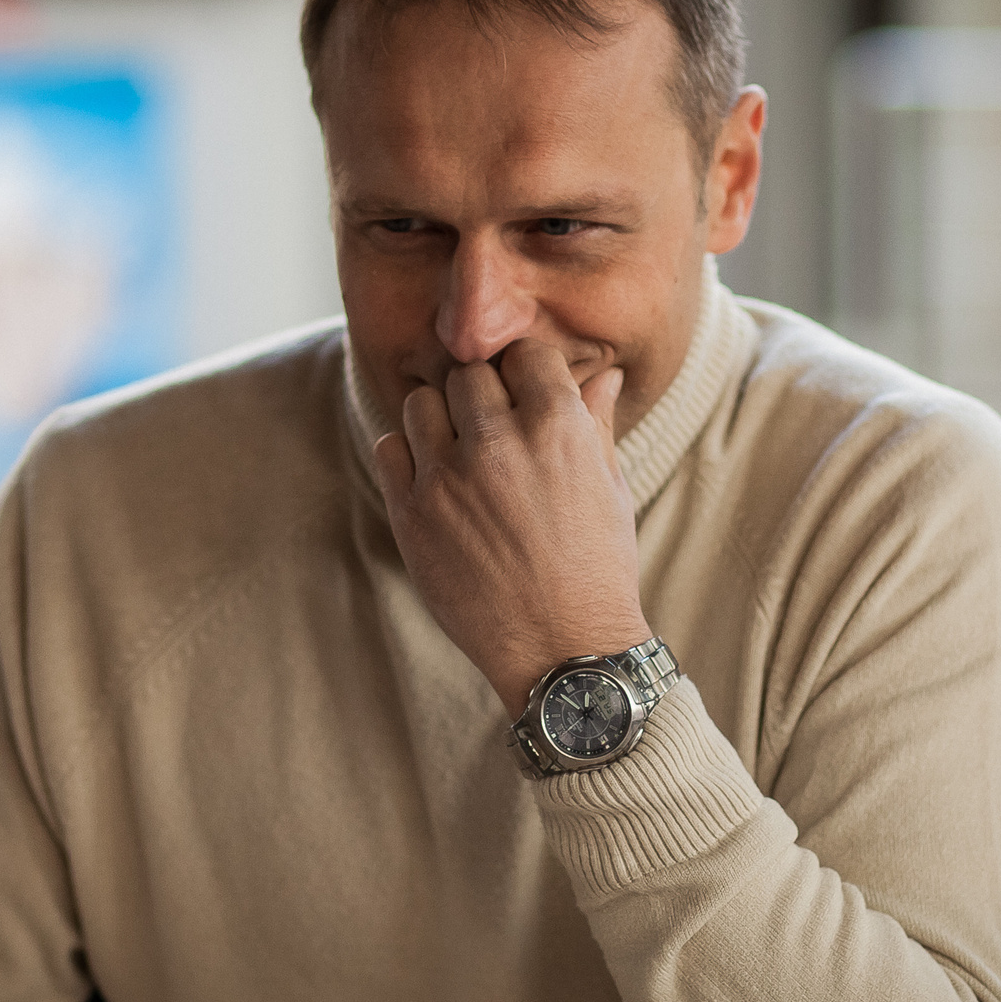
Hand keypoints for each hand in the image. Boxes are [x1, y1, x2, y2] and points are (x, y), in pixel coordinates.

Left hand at [370, 338, 651, 718]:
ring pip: (421, 400)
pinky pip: (389, 446)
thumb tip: (605, 373)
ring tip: (460, 451)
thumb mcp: (611, 490)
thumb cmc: (596, 568)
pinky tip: (434, 479)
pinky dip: (407, 454)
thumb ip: (596, 424)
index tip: (525, 394)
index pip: (524, 351)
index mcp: (558, 428)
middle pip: (468, 371)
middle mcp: (498, 443)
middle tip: (491, 426)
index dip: (525, 371)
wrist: (561, 650)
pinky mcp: (411, 512)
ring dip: (440, 417)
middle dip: (481, 392)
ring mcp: (448, 477)